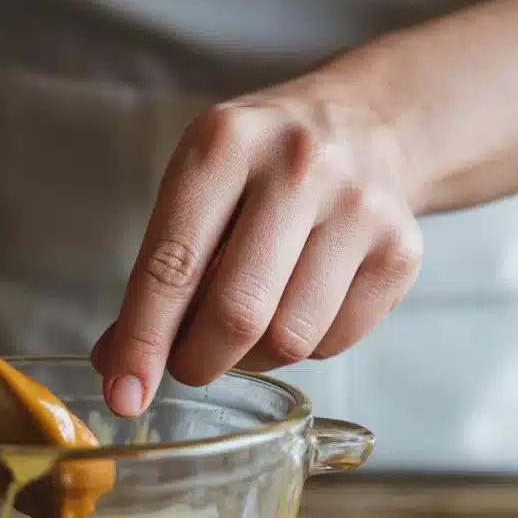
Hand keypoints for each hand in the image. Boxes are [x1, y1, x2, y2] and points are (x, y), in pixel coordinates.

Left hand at [92, 83, 422, 415]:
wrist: (365, 122)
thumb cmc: (260, 168)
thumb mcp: (196, 189)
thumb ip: (157, 275)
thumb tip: (116, 368)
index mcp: (225, 144)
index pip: (172, 265)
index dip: (144, 340)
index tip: (123, 395)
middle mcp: (298, 166)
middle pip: (236, 313)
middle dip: (197, 361)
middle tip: (187, 364)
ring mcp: (359, 206)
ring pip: (289, 339)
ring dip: (252, 360)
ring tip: (245, 331)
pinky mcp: (401, 249)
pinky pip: (334, 342)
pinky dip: (303, 348)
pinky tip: (296, 309)